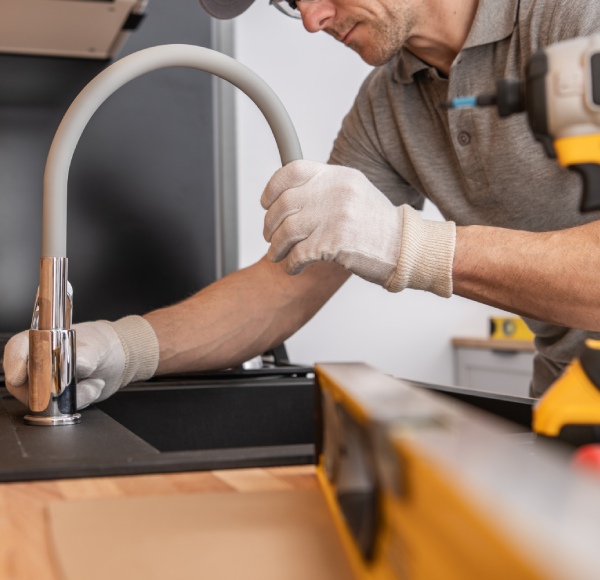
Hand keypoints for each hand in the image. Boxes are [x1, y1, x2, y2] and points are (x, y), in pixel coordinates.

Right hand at [3, 316, 158, 409]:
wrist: (119, 360)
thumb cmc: (104, 344)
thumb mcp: (98, 346)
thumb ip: (87, 354)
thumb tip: (77, 364)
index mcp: (41, 341)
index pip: (18, 349)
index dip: (14, 363)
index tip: (19, 378)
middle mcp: (38, 363)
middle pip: (23, 382)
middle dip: (47, 389)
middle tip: (72, 384)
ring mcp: (46, 383)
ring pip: (43, 400)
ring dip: (72, 395)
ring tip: (92, 380)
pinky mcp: (58, 399)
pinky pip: (63, 408)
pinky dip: (82, 399)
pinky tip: (93, 385)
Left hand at [261, 160, 455, 295]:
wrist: (404, 247)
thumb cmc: (377, 226)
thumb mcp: (354, 193)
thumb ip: (325, 190)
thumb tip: (288, 197)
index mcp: (338, 176)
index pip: (292, 171)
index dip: (272, 189)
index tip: (266, 204)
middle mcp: (335, 192)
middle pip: (283, 205)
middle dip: (270, 225)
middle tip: (270, 237)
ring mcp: (334, 216)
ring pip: (286, 231)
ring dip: (276, 247)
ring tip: (277, 255)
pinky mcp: (334, 243)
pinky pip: (298, 254)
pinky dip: (291, 264)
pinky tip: (293, 268)